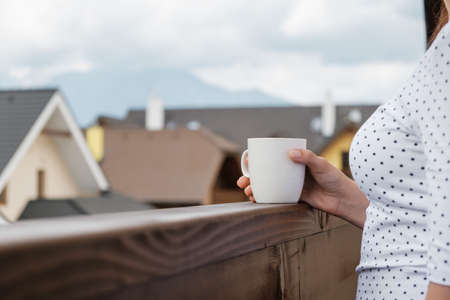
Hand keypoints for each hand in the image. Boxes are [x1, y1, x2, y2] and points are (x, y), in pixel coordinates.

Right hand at [237, 149, 368, 227]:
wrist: (343, 199)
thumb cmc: (335, 178)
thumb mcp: (321, 164)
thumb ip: (307, 157)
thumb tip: (290, 153)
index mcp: (296, 161)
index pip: (273, 158)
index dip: (258, 160)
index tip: (248, 162)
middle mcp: (291, 172)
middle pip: (266, 173)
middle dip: (251, 177)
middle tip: (242, 181)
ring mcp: (291, 185)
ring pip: (268, 186)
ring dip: (255, 189)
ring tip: (248, 193)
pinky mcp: (294, 197)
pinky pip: (276, 197)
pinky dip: (265, 199)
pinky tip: (257, 201)